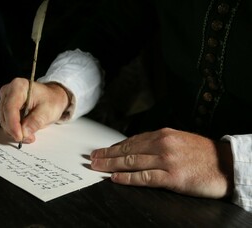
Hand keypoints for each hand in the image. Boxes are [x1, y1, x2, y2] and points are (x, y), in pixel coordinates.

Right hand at [0, 77, 69, 142]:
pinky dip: (15, 130)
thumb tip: (24, 132)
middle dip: (15, 130)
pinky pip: (6, 122)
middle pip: (5, 115)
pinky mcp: (6, 108)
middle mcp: (8, 91)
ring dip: (15, 131)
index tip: (20, 136)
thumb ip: (36, 121)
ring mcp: (5, 100)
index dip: (13, 124)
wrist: (52, 97)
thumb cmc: (51, 100)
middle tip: (29, 138)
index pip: (10, 107)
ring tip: (30, 136)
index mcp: (19, 87)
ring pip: (4, 120)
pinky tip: (26, 133)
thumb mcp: (48, 111)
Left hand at [90, 127, 233, 198]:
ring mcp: (166, 160)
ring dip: (111, 165)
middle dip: (107, 155)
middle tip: (92, 158)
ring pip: (131, 162)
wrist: (227, 164)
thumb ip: (158, 143)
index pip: (132, 141)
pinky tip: (115, 178)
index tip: (101, 150)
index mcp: (163, 135)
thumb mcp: (179, 140)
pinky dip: (128, 178)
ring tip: (97, 167)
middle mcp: (162, 144)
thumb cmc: (203, 154)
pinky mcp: (172, 177)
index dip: (114, 147)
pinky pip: (144, 177)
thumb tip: (137, 149)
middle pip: (127, 150)